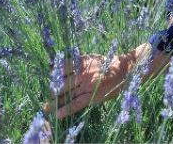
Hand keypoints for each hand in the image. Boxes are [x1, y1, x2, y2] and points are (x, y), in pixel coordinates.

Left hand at [45, 44, 168, 119]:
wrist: (126, 70)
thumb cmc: (108, 63)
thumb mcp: (92, 58)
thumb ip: (79, 63)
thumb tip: (62, 67)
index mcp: (82, 61)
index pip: (62, 67)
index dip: (54, 73)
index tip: (49, 77)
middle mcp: (82, 73)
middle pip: (62, 82)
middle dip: (52, 89)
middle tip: (46, 95)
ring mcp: (87, 85)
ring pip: (66, 94)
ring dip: (54, 101)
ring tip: (46, 107)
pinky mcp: (92, 96)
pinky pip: (76, 104)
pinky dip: (65, 109)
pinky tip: (57, 114)